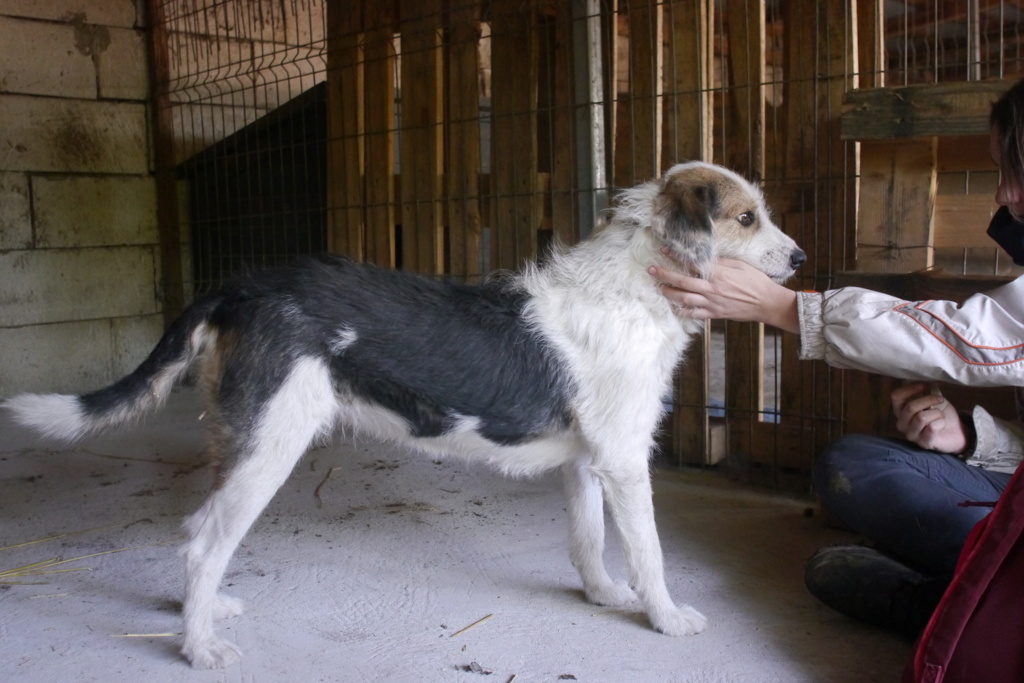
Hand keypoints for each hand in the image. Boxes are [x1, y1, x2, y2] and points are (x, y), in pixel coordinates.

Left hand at [648, 257, 799, 332]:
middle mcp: (712, 288)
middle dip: (664, 275)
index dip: (676, 256)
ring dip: (668, 292)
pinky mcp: (714, 314)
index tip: (664, 250)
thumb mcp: (740, 265)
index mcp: (719, 273)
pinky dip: (681, 311)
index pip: (692, 263)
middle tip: (651, 270)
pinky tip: (672, 307)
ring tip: (658, 287)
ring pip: (683, 298)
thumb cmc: (756, 281)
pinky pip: (693, 314)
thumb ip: (721, 262)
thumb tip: (705, 257)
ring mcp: (711, 303)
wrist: (766, 303)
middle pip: (682, 281)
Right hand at [891, 383, 967, 453]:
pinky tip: (942, 424)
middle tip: (940, 399)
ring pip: (921, 418)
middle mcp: (902, 423)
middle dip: (928, 400)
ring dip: (937, 413)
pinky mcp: (924, 443)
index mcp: (901, 411)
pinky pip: (931, 428)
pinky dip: (941, 422)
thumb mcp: (934, 399)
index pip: (896, 397)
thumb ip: (928, 390)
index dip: (910, 389)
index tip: (924, 385)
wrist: (956, 433)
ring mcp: (912, 435)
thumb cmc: (941, 414)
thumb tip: (926, 377)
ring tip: (942, 414)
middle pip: (910, 407)